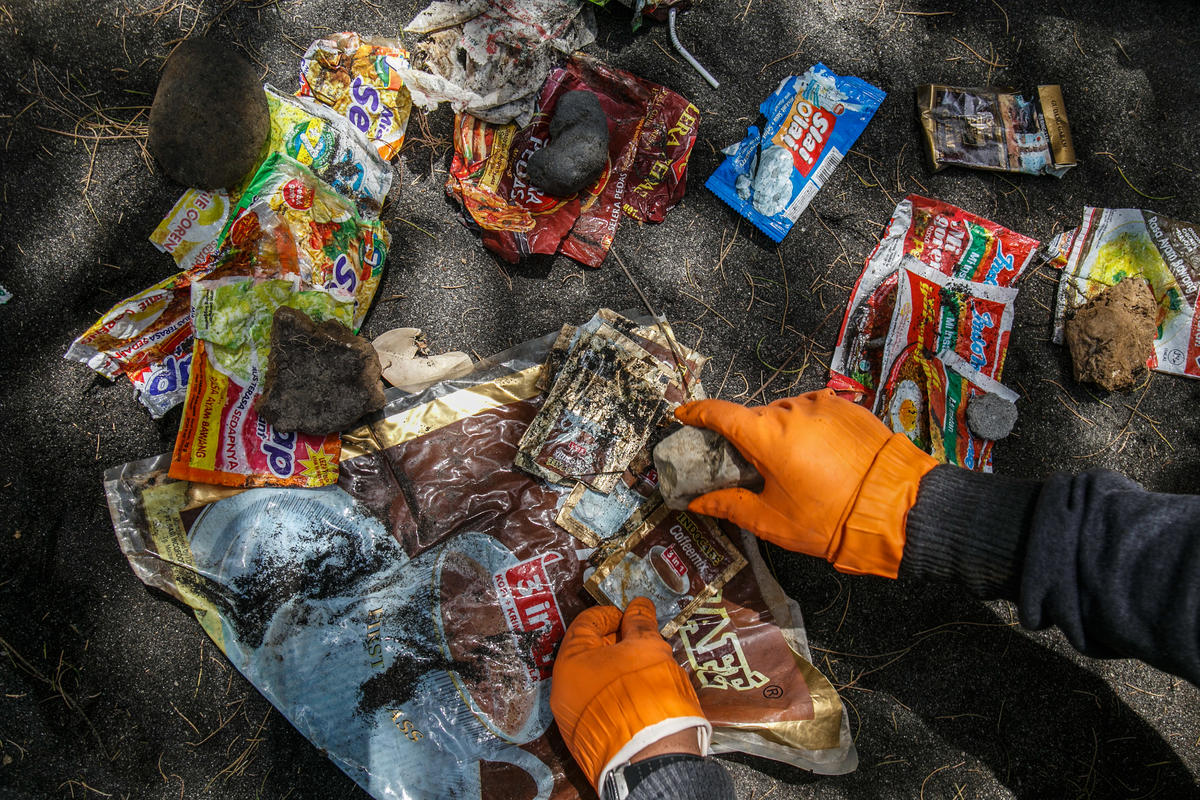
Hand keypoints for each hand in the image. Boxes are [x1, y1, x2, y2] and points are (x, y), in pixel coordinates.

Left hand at [551, 597, 708, 789]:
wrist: (651, 758)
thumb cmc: (647, 694)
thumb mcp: (648, 648)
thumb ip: (640, 623)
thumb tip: (639, 607)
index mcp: (570, 661)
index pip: (585, 623)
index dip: (611, 614)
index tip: (631, 616)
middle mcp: (563, 689)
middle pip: (587, 651)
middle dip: (614, 641)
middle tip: (641, 638)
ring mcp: (573, 715)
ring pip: (593, 678)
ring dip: (617, 666)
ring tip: (644, 664)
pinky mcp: (587, 736)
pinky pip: (598, 702)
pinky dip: (615, 690)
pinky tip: (639, 688)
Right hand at [674, 389, 935, 577]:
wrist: (898, 511)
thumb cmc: (830, 520)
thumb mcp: (772, 521)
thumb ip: (730, 505)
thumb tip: (697, 503)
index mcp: (766, 434)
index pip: (718, 413)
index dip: (696, 413)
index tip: (683, 416)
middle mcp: (791, 410)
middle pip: (755, 418)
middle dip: (746, 438)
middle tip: (747, 465)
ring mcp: (823, 405)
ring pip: (786, 414)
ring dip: (781, 434)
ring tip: (792, 468)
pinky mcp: (848, 407)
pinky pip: (815, 413)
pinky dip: (809, 430)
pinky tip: (819, 458)